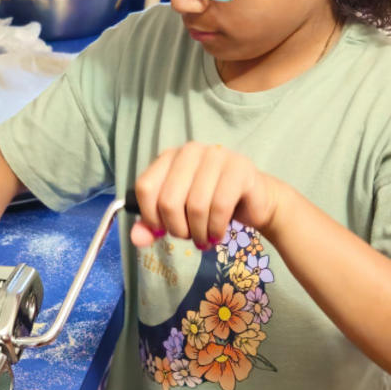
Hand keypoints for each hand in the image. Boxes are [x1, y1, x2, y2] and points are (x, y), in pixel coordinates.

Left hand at [129, 142, 280, 249]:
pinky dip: (216, 228)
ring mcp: (217, 156)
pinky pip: (220, 206)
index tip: (163, 230)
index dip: (151, 216)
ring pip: (195, 205)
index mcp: (169, 157)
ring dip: (199, 232)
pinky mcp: (240, 168)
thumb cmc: (210, 206)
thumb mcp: (177, 215)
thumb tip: (136, 238)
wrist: (254, 201)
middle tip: (189, 237)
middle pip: (169, 200)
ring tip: (204, 238)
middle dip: (178, 229)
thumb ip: (153, 225)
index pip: (145, 187)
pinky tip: (217, 234)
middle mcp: (190, 151)